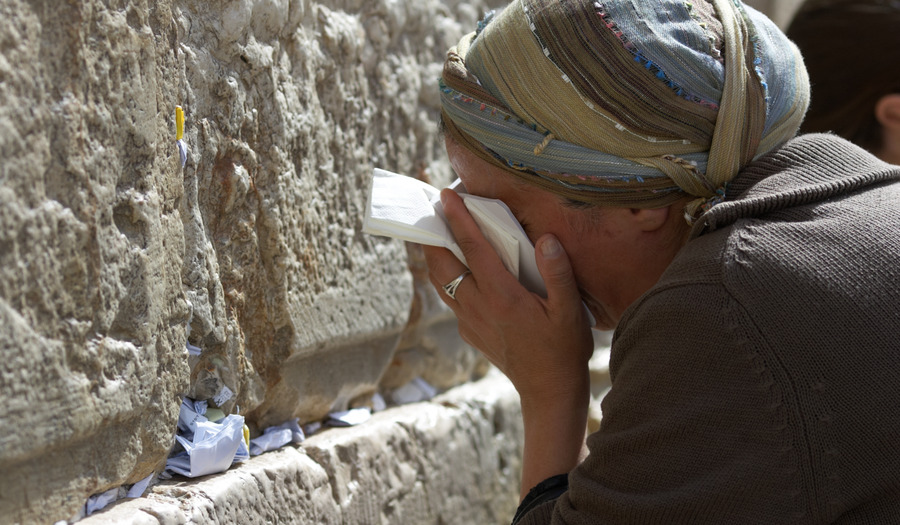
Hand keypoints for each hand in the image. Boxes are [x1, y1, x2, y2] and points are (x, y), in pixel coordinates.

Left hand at [423, 188, 593, 399]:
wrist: (549, 392)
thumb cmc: (563, 349)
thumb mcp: (570, 310)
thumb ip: (558, 272)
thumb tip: (546, 238)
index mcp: (502, 295)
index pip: (473, 248)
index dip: (458, 218)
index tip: (447, 195)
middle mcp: (477, 306)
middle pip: (442, 262)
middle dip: (433, 232)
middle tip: (434, 207)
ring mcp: (469, 321)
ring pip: (440, 281)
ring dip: (435, 254)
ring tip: (436, 231)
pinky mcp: (469, 331)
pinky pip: (451, 297)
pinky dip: (447, 276)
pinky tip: (457, 267)